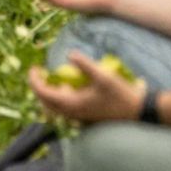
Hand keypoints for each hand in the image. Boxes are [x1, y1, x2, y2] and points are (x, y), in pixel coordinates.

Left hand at [28, 55, 144, 124]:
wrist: (136, 112)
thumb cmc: (120, 94)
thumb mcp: (103, 76)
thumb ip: (85, 64)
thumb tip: (70, 54)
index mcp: (72, 104)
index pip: (44, 94)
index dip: (35, 81)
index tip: (34, 68)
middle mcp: (72, 114)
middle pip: (46, 103)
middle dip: (38, 87)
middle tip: (38, 71)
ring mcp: (78, 117)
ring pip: (54, 108)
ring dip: (48, 94)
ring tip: (50, 77)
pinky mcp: (85, 116)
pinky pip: (64, 109)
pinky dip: (59, 98)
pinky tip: (66, 86)